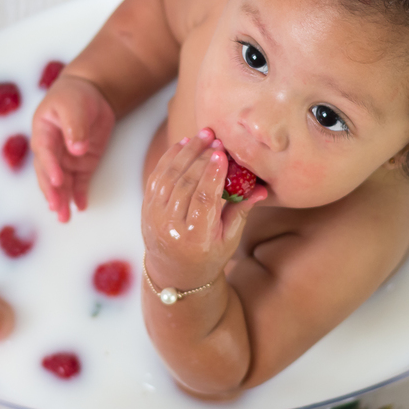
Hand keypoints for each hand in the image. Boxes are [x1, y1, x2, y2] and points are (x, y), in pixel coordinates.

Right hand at [31, 74, 115, 222]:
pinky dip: (79, 194)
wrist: (89, 92)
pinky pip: (79, 182)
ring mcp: (66, 158)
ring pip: (62, 183)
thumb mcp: (73, 105)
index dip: (50, 167)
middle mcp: (51, 149)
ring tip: (65, 218)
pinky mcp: (82, 163)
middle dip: (52, 192)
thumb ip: (74, 125)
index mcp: (43, 132)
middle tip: (56, 208)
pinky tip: (80, 207)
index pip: (45, 153)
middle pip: (48, 174)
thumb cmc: (74, 95)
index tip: (57, 181)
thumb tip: (76, 148)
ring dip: (63, 199)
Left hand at [142, 128, 267, 289]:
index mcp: (195, 239)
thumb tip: (262, 189)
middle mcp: (171, 228)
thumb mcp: (229, 240)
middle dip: (201, 158)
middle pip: (185, 185)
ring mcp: (155, 217)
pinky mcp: (146, 208)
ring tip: (202, 136)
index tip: (222, 154)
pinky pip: (157, 177)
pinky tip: (183, 144)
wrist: (174, 273)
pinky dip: (169, 158)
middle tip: (216, 140)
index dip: (212, 175)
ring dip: (185, 152)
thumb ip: (241, 211)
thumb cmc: (207, 256)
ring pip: (169, 177)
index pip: (203, 201)